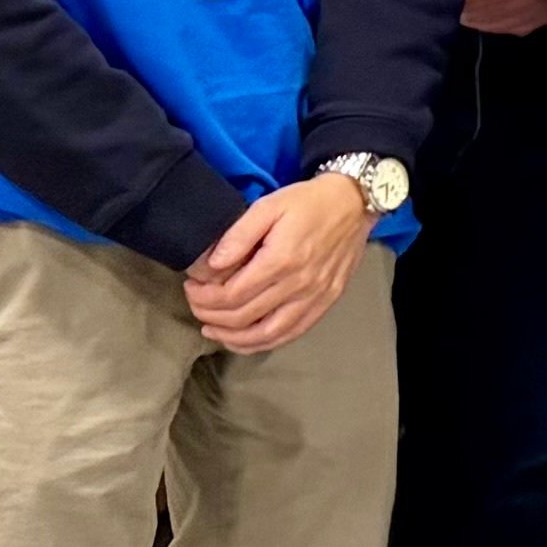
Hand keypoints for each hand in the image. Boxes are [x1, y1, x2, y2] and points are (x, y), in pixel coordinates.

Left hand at [181, 174, 377, 354]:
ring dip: (233, 337)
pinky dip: (263, 343)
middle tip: (196, 305)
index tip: (191, 288)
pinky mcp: (326, 303)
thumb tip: (211, 265)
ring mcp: (315, 298)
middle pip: (244, 317)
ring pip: (266, 334)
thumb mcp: (268, 206)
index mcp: (282, 260)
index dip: (204, 297)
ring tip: (213, 330)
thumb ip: (239, 235)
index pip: (232, 295)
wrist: (355, 204)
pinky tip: (245, 340)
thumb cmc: (308, 202)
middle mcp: (299, 285)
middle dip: (211, 315)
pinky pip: (291, 334)